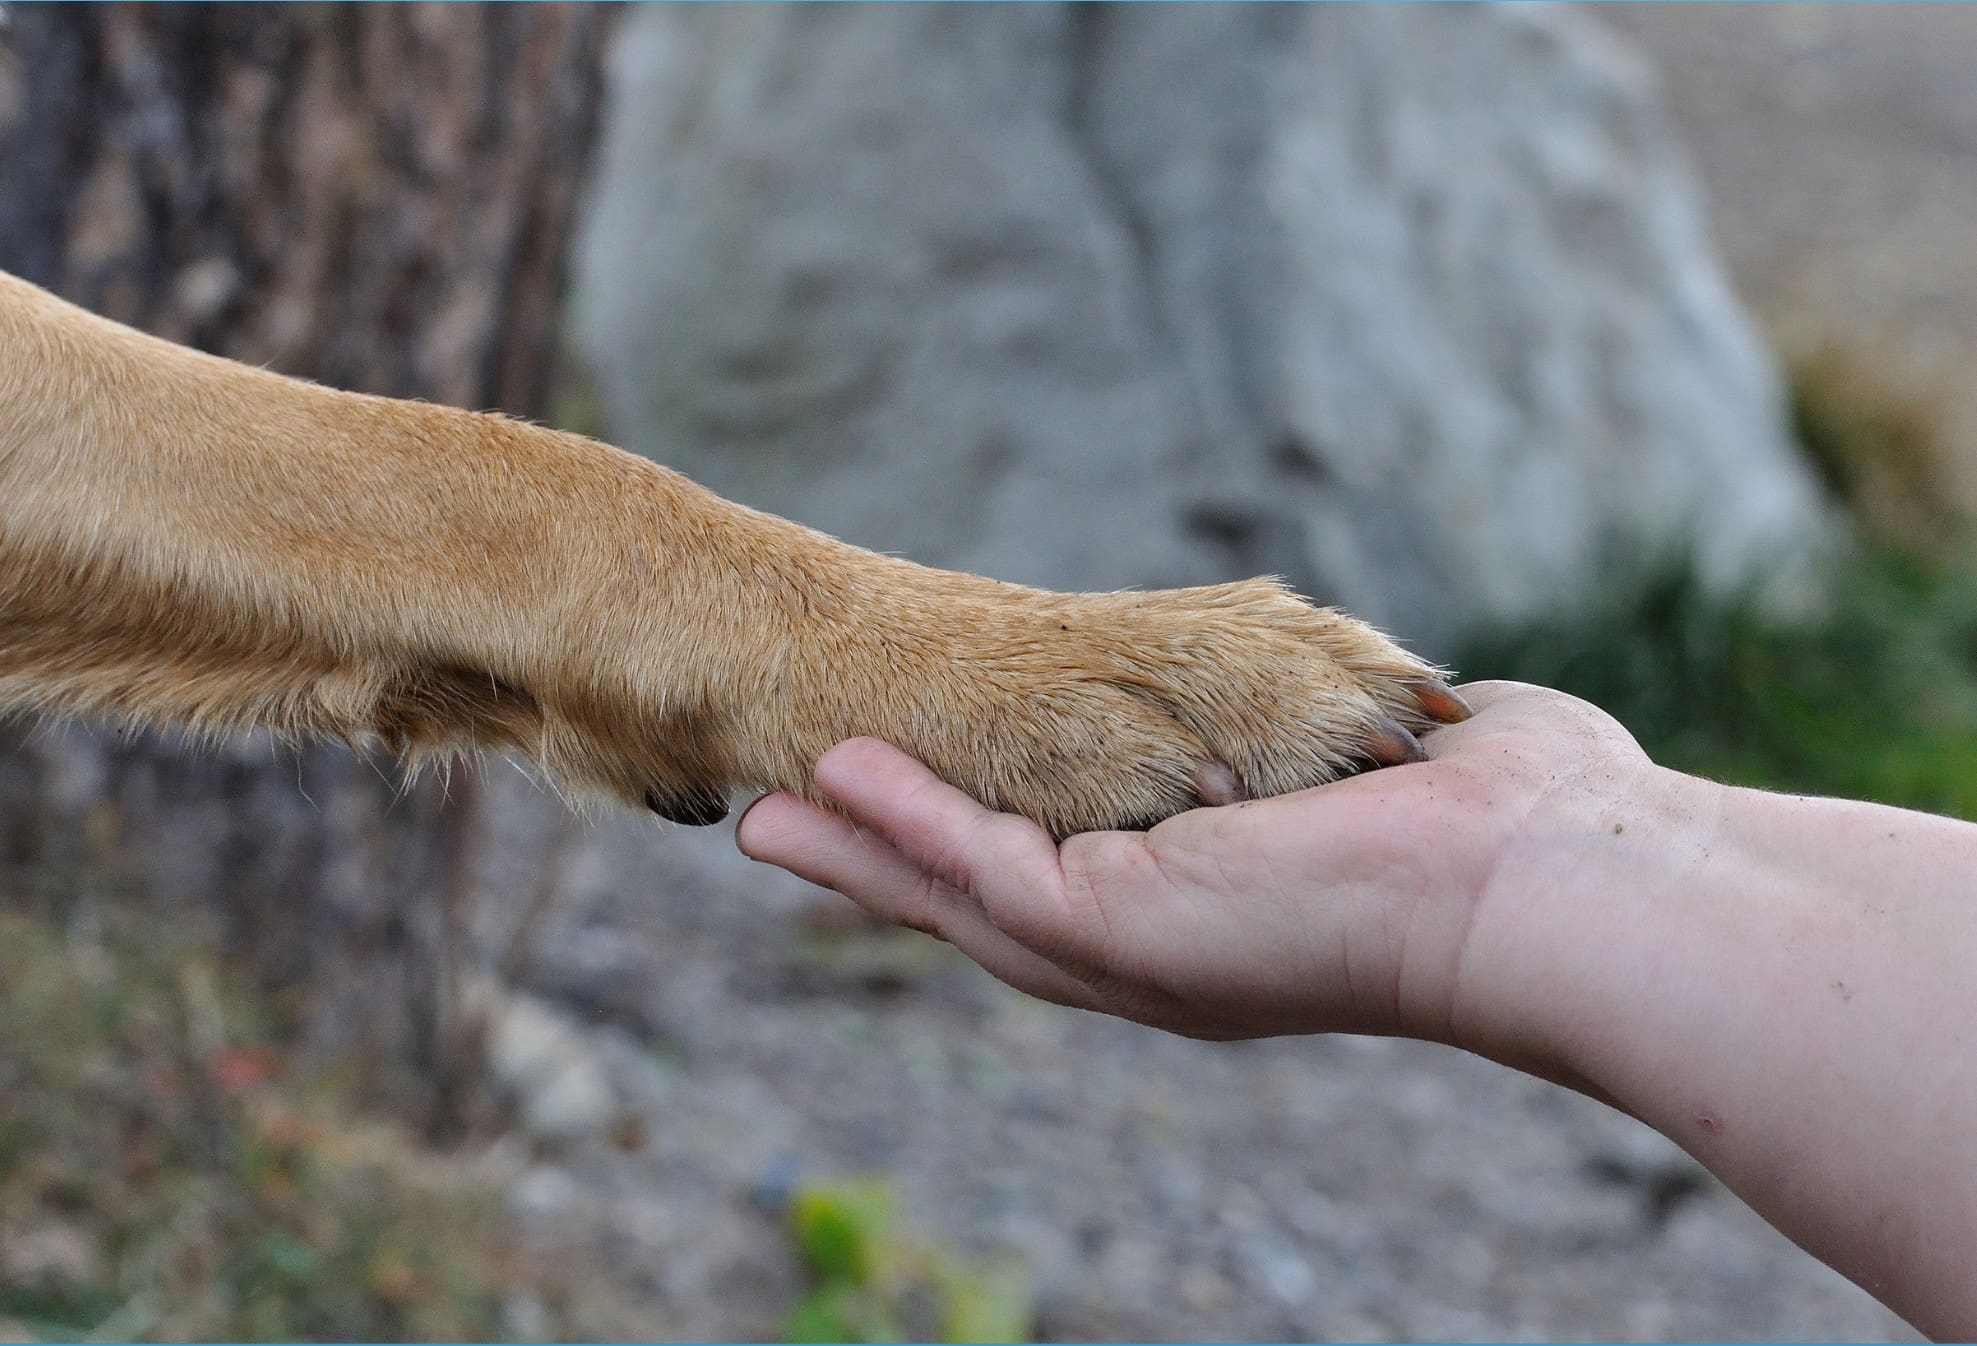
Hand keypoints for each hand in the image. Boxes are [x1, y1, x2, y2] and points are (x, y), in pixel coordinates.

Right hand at [735, 681, 1657, 1049]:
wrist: (1552, 879)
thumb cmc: (1507, 819)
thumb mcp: (1385, 763)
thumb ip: (1349, 740)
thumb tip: (1405, 710)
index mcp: (1213, 916)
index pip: (1069, 877)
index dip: (980, 842)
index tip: (908, 801)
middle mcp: (1160, 950)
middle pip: (985, 906)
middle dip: (884, 865)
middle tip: (782, 828)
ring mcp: (1133, 950)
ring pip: (958, 898)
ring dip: (861, 851)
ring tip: (770, 812)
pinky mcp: (1121, 926)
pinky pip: (980, 867)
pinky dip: (902, 824)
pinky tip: (833, 782)